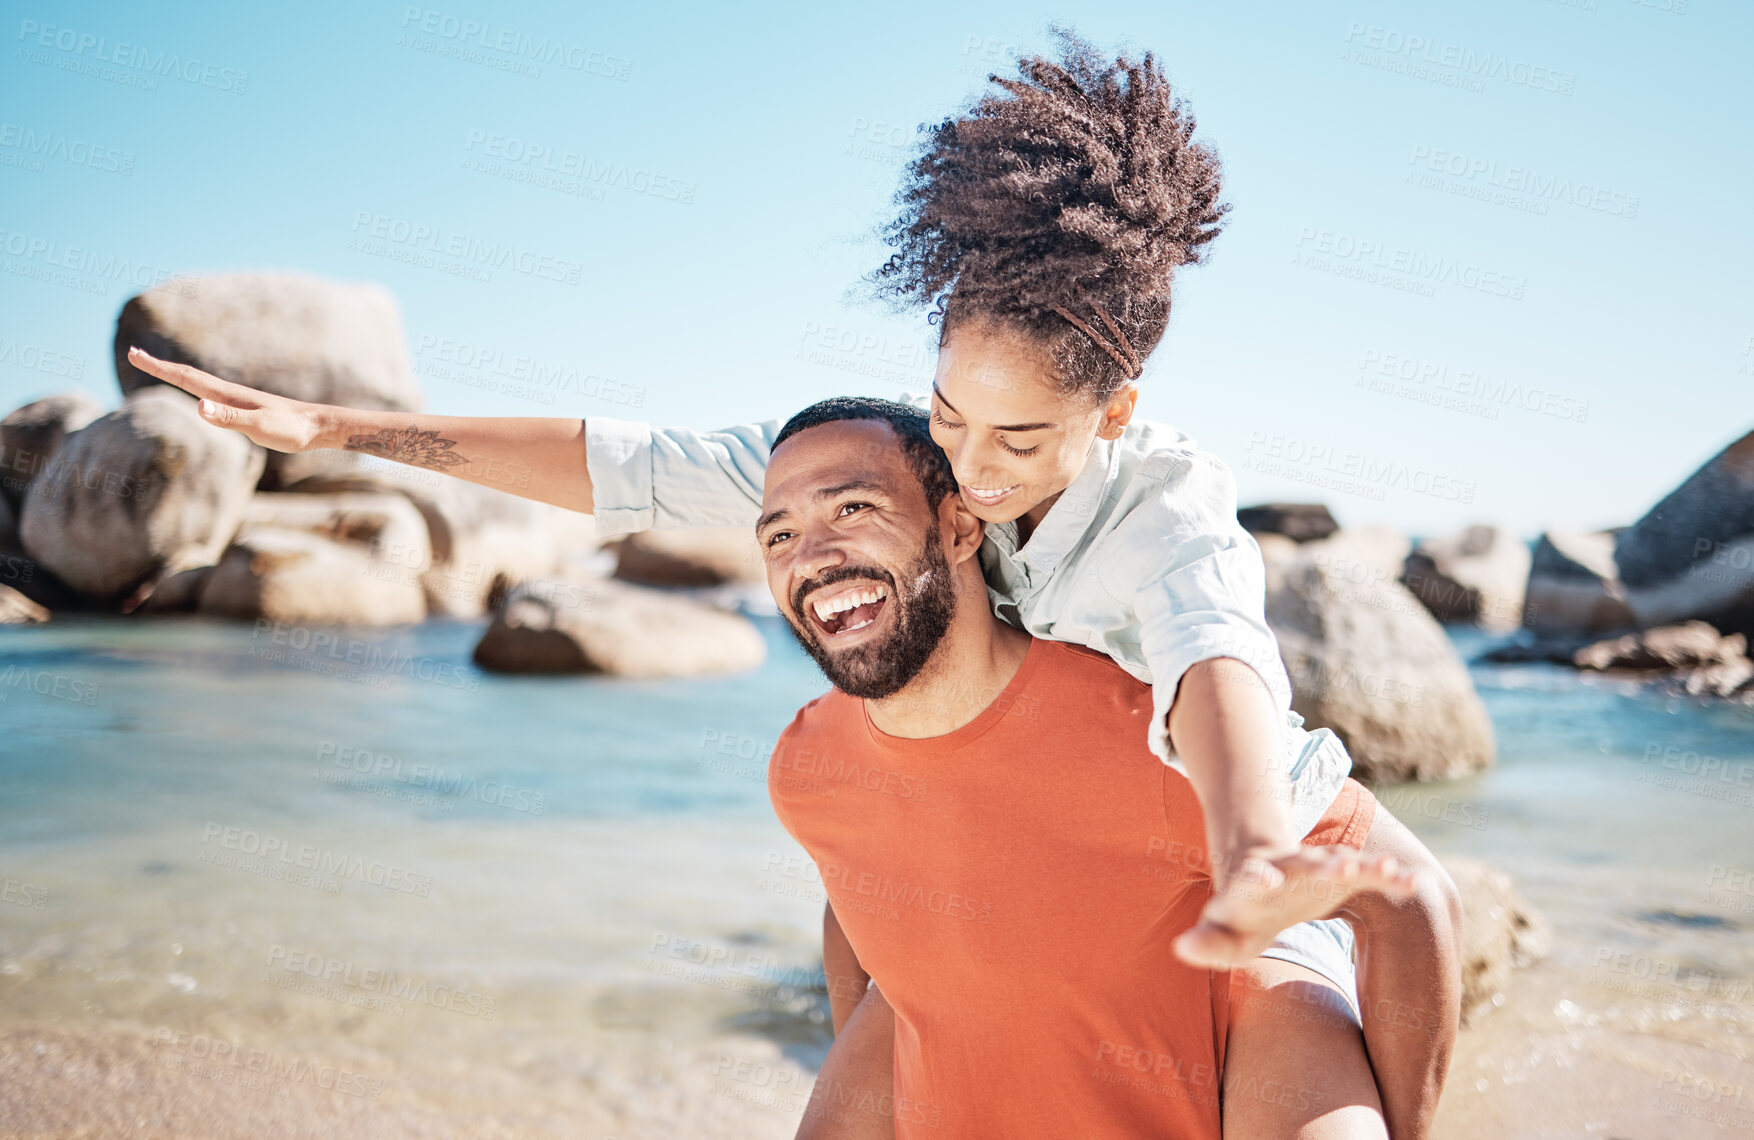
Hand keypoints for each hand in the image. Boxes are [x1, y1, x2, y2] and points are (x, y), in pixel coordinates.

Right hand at [127, 346, 327, 453]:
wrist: (318, 426)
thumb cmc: (291, 430)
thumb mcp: (260, 426)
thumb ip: (230, 418)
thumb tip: (199, 405)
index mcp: (227, 395)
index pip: (185, 377)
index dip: (158, 367)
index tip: (134, 354)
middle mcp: (230, 393)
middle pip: (188, 375)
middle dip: (160, 366)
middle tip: (134, 353)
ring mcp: (238, 400)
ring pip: (200, 383)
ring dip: (176, 374)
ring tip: (160, 368)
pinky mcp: (247, 409)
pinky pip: (213, 395)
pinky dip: (197, 389)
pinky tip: (200, 394)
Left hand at [1174, 845, 1422, 969]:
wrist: (1267, 872)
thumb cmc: (1244, 913)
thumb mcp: (1224, 932)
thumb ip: (1207, 942)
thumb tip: (1180, 948)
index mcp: (1253, 883)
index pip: (1252, 880)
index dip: (1257, 879)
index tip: (1263, 877)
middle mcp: (1288, 869)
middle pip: (1304, 864)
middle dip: (1321, 865)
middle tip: (1340, 864)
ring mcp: (1318, 868)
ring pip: (1341, 862)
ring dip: (1362, 866)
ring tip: (1387, 867)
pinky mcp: (1344, 874)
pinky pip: (1370, 873)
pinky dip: (1390, 875)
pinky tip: (1412, 880)